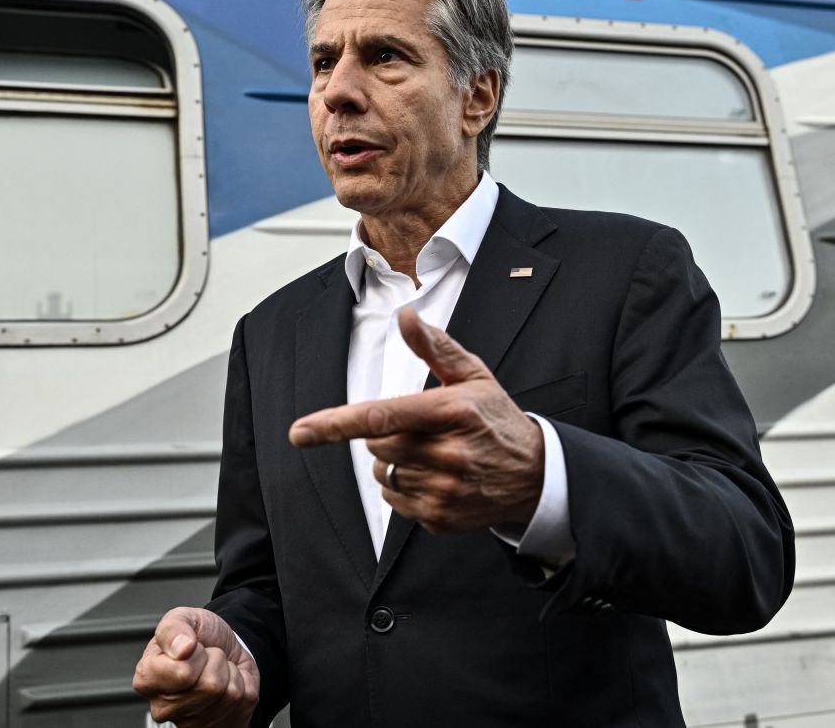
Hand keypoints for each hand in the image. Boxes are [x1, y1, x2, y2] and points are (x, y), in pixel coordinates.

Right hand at [132, 607, 258, 726]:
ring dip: (229, 673)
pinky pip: (244, 700)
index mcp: (147, 678)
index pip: (184, 673)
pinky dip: (243, 683)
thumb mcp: (184, 617)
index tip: (191, 647)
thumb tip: (181, 648)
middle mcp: (164, 707)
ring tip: (215, 670)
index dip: (197, 653)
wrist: (224, 648)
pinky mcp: (215, 726)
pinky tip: (226, 682)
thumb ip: (174, 627)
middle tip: (206, 658)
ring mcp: (190, 722)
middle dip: (216, 661)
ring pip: (229, 694)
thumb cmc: (200, 637)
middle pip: (210, 686)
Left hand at [289, 306, 544, 532]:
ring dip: (394, 462)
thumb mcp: (473, 376)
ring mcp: (445, 490)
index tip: (300, 432)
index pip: (383, 417)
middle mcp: (449, 453)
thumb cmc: (496, 419)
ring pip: (383, 473)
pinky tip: (435, 478)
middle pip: (377, 444)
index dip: (336, 424)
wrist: (535, 475)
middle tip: (417, 429)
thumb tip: (406, 316)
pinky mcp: (440, 518)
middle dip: (385, 434)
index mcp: (453, 412)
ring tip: (431, 454)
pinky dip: (404, 488)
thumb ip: (435, 347)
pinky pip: (394, 502)